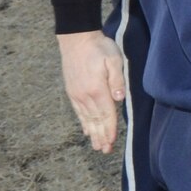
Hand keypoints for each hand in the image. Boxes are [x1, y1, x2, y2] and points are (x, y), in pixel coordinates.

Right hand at [58, 30, 126, 152]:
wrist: (76, 39)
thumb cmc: (99, 48)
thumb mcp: (113, 59)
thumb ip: (117, 79)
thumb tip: (119, 98)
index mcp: (97, 89)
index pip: (106, 114)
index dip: (110, 129)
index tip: (112, 141)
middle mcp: (85, 95)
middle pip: (95, 120)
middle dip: (101, 136)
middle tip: (105, 150)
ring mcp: (77, 94)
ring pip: (86, 118)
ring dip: (92, 133)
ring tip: (96, 146)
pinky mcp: (72, 91)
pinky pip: (78, 111)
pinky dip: (83, 122)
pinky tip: (86, 130)